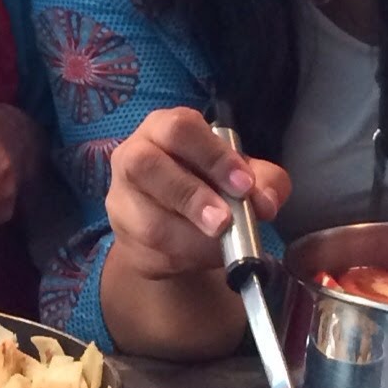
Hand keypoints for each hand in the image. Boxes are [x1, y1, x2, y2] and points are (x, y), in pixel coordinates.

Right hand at [103, 106, 289, 281]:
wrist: (177, 222)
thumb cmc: (209, 183)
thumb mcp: (242, 174)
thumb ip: (264, 181)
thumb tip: (265, 203)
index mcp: (163, 128)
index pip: (180, 129)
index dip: (213, 156)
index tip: (243, 185)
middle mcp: (132, 156)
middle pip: (145, 166)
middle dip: (190, 196)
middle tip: (224, 221)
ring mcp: (121, 199)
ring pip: (148, 221)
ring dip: (192, 239)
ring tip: (222, 245)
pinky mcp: (122, 238)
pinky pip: (151, 254)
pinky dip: (185, 259)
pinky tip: (202, 255)